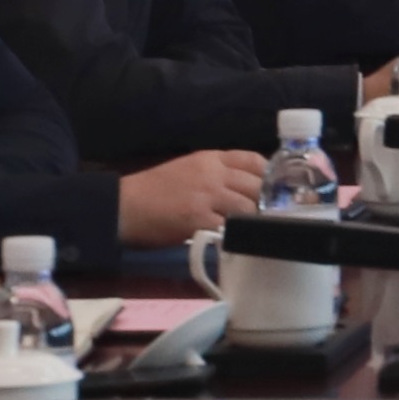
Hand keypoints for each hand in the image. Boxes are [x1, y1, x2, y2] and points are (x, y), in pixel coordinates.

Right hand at [117, 150, 267, 243]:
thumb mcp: (188, 169)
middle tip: (269, 217)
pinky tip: (238, 241)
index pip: (253, 159)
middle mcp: (213, 173)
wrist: (123, 206)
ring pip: (248, 207)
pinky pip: (230, 228)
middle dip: (266, 202)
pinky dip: (237, 235)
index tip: (275, 190)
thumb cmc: (154, 190)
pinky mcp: (199, 219)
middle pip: (257, 184)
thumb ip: (217, 174)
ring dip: (254, 221)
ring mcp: (207, 196)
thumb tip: (247, 189)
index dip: (270, 175)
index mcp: (210, 158)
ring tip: (253, 231)